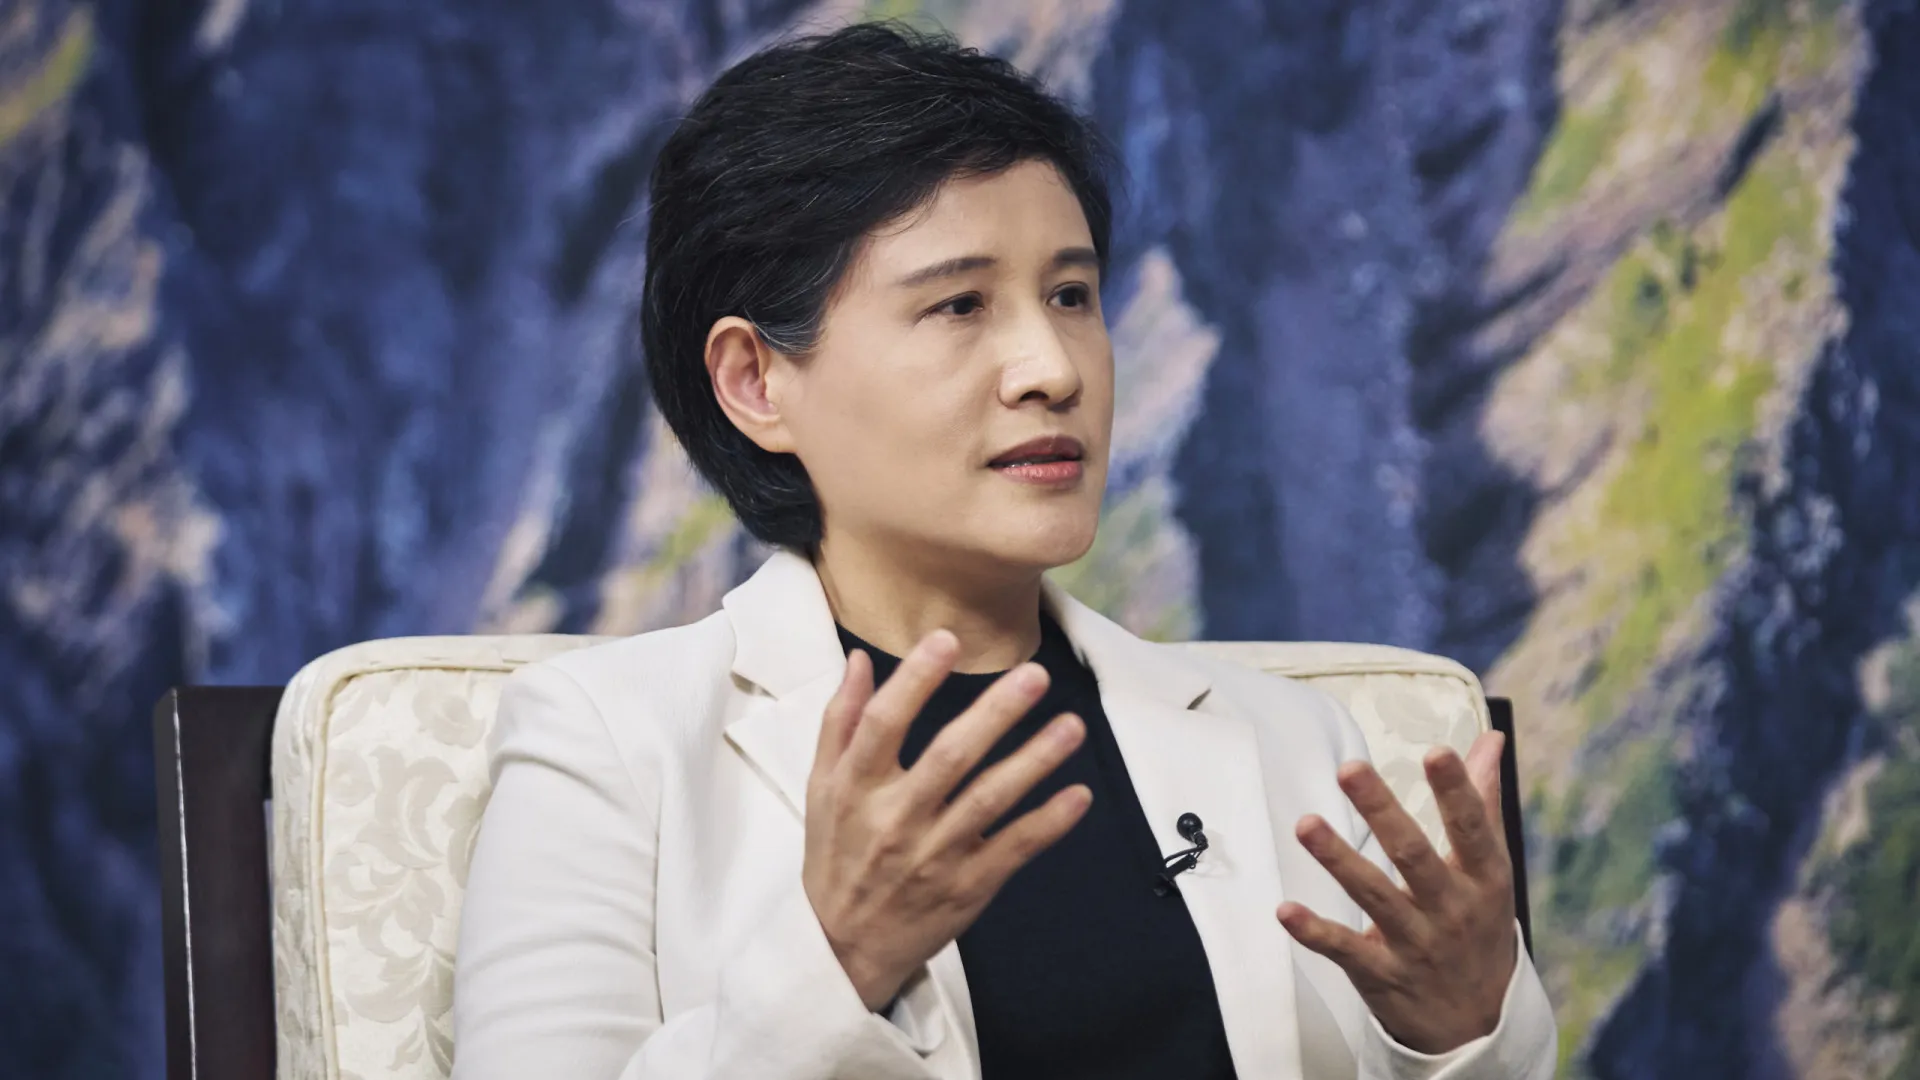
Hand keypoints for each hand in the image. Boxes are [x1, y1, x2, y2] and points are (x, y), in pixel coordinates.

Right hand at [802, 630, 1092, 1009]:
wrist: (843, 946)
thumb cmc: (836, 854)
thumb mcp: (821, 787)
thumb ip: (841, 721)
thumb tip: (860, 659)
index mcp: (856, 788)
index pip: (883, 725)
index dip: (914, 680)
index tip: (946, 640)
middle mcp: (895, 819)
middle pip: (949, 757)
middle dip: (995, 713)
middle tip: (1034, 675)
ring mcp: (935, 855)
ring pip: (990, 800)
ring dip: (1035, 761)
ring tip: (1071, 726)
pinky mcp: (968, 886)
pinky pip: (1014, 849)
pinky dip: (1048, 823)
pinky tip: (1078, 793)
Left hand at [1276, 731, 1517, 1054]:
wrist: (1479, 1024)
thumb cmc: (1480, 926)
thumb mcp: (1491, 869)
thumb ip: (1483, 802)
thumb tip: (1490, 739)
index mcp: (1483, 879)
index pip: (1472, 830)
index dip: (1457, 792)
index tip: (1438, 752)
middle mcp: (1451, 909)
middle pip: (1414, 856)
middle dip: (1382, 812)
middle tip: (1350, 768)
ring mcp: (1416, 944)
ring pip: (1374, 897)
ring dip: (1339, 860)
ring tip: (1306, 825)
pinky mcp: (1382, 974)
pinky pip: (1345, 950)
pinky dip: (1315, 932)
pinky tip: (1285, 910)